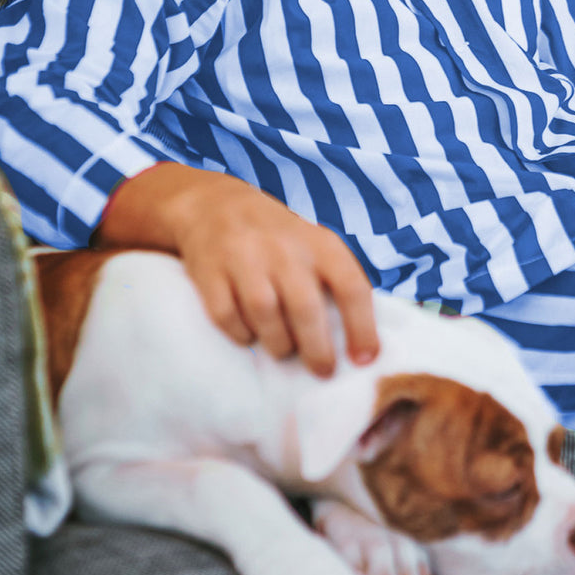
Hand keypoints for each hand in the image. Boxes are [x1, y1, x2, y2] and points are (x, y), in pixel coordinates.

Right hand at [96, 163, 378, 377]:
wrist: (214, 204)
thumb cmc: (277, 237)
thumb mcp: (314, 244)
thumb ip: (333, 282)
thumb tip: (358, 343)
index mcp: (319, 243)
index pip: (351, 286)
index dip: (362, 328)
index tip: (364, 360)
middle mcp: (284, 248)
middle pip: (306, 308)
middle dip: (318, 350)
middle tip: (322, 370)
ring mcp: (244, 257)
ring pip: (265, 314)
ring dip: (278, 343)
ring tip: (283, 350)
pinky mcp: (209, 271)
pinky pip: (227, 316)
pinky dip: (241, 334)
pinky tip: (249, 333)